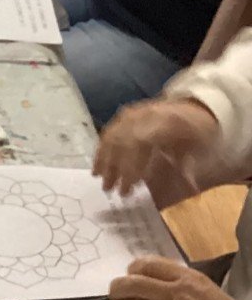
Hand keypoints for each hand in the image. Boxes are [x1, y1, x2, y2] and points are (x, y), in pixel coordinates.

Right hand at [93, 98, 219, 195]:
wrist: (197, 105)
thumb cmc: (200, 132)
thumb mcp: (201, 149)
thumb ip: (188, 169)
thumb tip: (189, 193)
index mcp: (165, 122)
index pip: (139, 144)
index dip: (130, 168)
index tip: (127, 190)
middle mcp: (145, 114)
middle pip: (121, 141)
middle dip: (113, 167)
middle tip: (109, 189)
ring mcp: (134, 112)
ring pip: (111, 135)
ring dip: (103, 158)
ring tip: (98, 178)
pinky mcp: (126, 114)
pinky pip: (109, 131)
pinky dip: (102, 148)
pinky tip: (99, 163)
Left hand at [106, 256, 251, 299]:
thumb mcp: (203, 287)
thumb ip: (175, 281)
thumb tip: (146, 279)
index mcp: (187, 278)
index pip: (147, 266)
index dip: (131, 270)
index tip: (127, 276)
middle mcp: (176, 295)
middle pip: (132, 286)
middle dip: (116, 289)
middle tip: (113, 294)